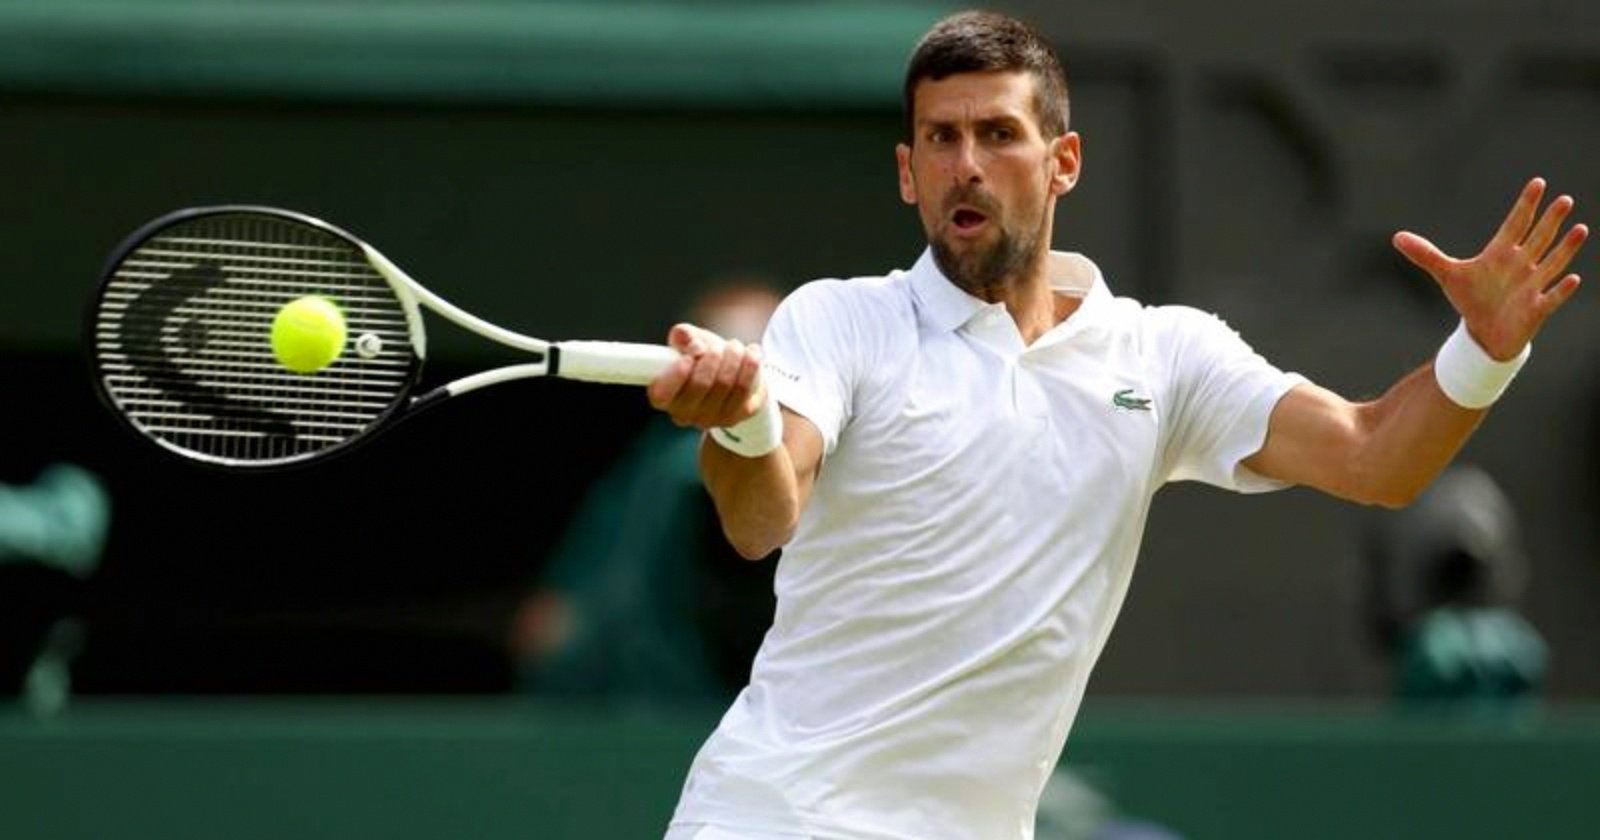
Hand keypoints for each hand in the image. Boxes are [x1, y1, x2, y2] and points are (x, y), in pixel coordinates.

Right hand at [647, 323, 766, 429]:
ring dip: (733, 357)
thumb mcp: (690, 342)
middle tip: (717, 346)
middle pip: (700, 384)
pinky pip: (744, 389)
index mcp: (664, 396)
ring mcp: (709, 419)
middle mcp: (684, 413)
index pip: (662, 394)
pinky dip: (750, 365)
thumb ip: (683, 336)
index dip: (676, 375)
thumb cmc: (704, 359)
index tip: (690, 356)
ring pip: (724, 384)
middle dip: (712, 356)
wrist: (731, 376)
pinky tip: (752, 352)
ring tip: (735, 346)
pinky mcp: (734, 417)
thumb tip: (684, 336)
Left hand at [1393, 177, 1587, 359]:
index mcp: (1501, 254)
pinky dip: (1561, 290)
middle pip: (1538, 238)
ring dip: (1565, 248)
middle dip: (1550, 220)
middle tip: (1564, 199)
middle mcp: (1521, 265)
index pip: (1516, 223)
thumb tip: (1396, 237)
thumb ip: (1426, 255)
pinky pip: (1552, 297)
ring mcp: (1531, 285)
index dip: (1525, 205)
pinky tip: (1573, 279)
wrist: (1483, 333)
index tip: (1538, 183)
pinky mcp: (1536, 308)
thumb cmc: (1471, 299)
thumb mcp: (1447, 275)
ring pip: (1552, 263)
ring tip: (1580, 229)